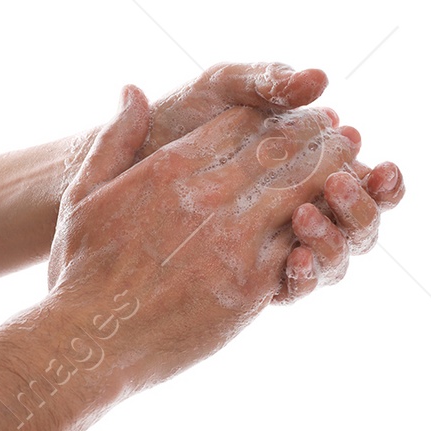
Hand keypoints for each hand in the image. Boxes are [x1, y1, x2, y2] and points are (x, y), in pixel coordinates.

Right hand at [43, 82, 401, 401]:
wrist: (92, 341)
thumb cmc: (80, 271)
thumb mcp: (83, 194)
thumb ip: (114, 139)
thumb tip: (133, 90)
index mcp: (170, 170)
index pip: (238, 126)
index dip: (271, 115)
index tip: (291, 111)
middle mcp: (208, 198)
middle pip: (278, 151)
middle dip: (312, 133)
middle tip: (337, 125)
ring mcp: (234, 241)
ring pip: (299, 190)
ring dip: (329, 168)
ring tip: (350, 157)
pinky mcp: (252, 285)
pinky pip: (300, 245)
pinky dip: (323, 224)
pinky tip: (336, 213)